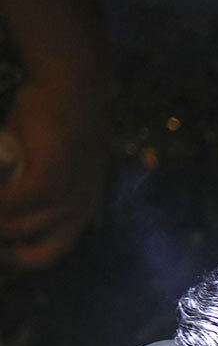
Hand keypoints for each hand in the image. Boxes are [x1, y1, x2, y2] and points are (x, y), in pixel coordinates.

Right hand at [0, 77, 108, 269]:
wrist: (71, 86)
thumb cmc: (53, 124)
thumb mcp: (45, 167)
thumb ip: (29, 192)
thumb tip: (3, 213)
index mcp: (82, 214)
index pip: (46, 256)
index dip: (11, 259)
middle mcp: (82, 212)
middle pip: (33, 255)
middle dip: (0, 249)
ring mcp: (70, 196)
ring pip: (15, 228)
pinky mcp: (52, 177)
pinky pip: (11, 202)